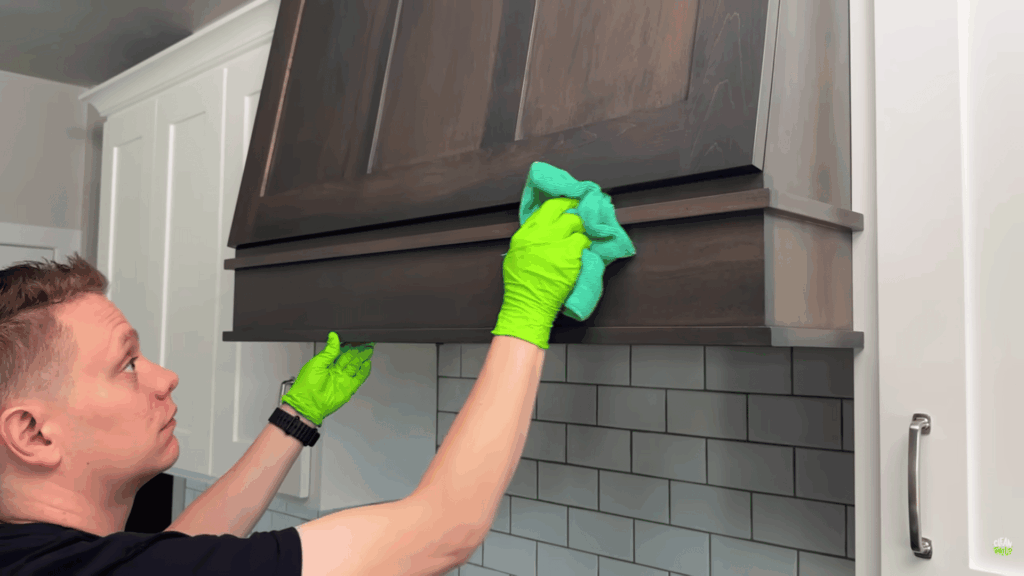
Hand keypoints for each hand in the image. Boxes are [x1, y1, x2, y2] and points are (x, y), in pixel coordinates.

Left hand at [280, 333, 374, 425]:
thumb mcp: (317, 363)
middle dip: (358, 349)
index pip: (340, 351)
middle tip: (366, 341)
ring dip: (363, 357)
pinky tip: (367, 363)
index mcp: (326, 363)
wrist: (308, 404)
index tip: (354, 337)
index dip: (348, 344)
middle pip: (350, 357)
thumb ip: (328, 350)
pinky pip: (359, 377)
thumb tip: (333, 336)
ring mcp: (343, 379)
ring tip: (369, 348)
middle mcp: (335, 371)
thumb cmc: (306, 386)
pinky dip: (364, 371)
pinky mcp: (349, 388)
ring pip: (356, 365)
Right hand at [492, 197, 590, 348]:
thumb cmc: (521, 285)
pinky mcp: (570, 255)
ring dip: (582, 230)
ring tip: (583, 237)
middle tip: (582, 217)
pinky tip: (584, 252)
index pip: (547, 208)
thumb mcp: (516, 255)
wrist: (528, 305)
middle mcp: (539, 235)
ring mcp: (555, 244)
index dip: (562, 205)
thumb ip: (530, 238)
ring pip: (576, 224)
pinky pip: (583, 242)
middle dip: (575, 213)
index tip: (569, 207)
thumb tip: (547, 227)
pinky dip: (586, 245)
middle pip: (563, 211)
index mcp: (525, 234)